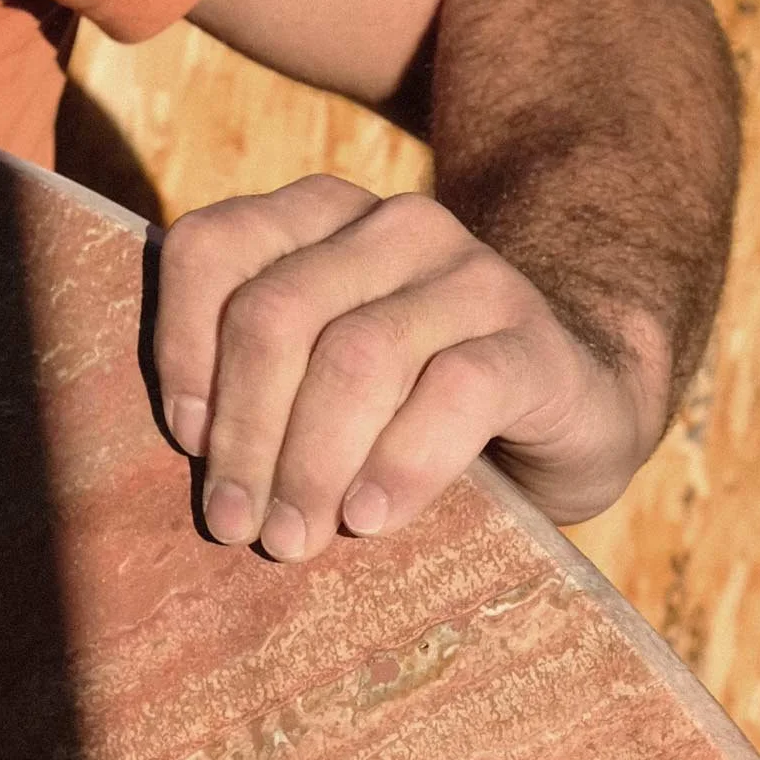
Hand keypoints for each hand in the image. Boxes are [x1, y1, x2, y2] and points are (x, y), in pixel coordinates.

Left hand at [153, 175, 666, 559]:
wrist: (577, 410)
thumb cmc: (423, 412)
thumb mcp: (331, 382)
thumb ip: (265, 384)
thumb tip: (191, 469)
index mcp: (322, 221)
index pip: (215, 249)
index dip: (183, 347)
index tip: (187, 443)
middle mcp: (394, 228)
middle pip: (278, 314)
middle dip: (247, 433)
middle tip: (237, 526)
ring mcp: (471, 275)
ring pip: (358, 353)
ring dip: (313, 461)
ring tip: (298, 539)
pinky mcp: (532, 341)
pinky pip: (456, 390)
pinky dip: (403, 462)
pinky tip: (373, 518)